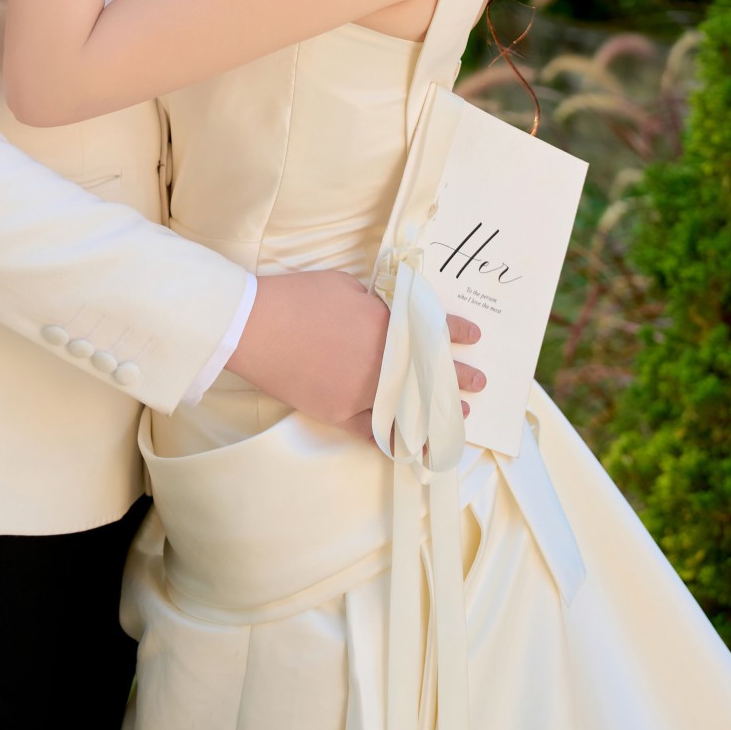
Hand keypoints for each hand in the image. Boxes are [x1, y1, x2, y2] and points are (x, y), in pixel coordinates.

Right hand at [226, 271, 482, 436]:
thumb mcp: (345, 285)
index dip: (456, 332)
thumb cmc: (297, 297)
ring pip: (408, 407)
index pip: (431, 330)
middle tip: (478, 383)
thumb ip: (374, 302)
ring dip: (435, 412)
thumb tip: (387, 314)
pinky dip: (396, 438)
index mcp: (384, 326)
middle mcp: (379, 363)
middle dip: (455, 378)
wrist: (252, 326)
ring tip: (455, 417)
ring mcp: (359, 393)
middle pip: (427, 373)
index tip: (474, 336)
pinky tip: (415, 444)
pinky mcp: (337, 414)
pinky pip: (374, 431)